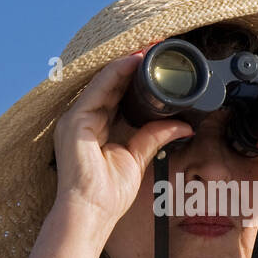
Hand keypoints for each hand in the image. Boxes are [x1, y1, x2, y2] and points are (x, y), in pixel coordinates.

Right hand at [26, 51, 191, 257]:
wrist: (91, 212)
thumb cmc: (108, 193)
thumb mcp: (138, 157)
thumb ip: (155, 136)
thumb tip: (183, 124)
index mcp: (97, 125)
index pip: (119, 92)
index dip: (137, 75)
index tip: (158, 61)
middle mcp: (84, 118)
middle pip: (111, 82)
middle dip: (134, 63)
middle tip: (157, 45)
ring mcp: (76, 118)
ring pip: (104, 81)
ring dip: (127, 62)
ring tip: (149, 48)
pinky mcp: (74, 122)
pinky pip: (97, 90)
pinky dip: (115, 74)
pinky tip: (132, 62)